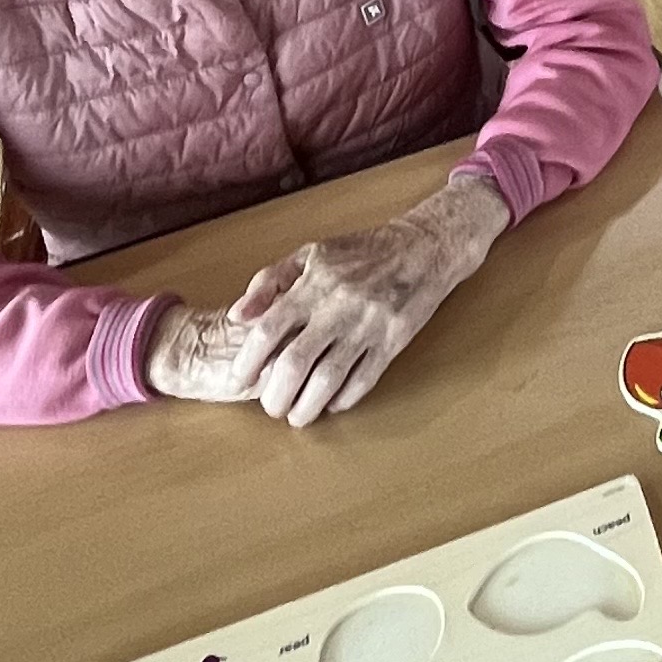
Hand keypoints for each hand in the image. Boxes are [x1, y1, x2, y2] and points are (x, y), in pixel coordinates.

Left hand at [157, 179, 509, 425]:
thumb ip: (269, 281)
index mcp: (314, 284)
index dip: (248, 362)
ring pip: (329, 378)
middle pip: (295, 363)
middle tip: (271, 406)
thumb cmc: (363, 251)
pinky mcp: (394, 340)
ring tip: (298, 416)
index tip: (240, 380)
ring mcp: (368, 325)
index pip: (268, 330)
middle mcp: (338, 306)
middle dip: (276, 395)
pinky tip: (333, 404)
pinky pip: (364, 379)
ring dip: (307, 405)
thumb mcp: (311, 254)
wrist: (425, 246)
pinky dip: (344, 398)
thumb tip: (237, 315)